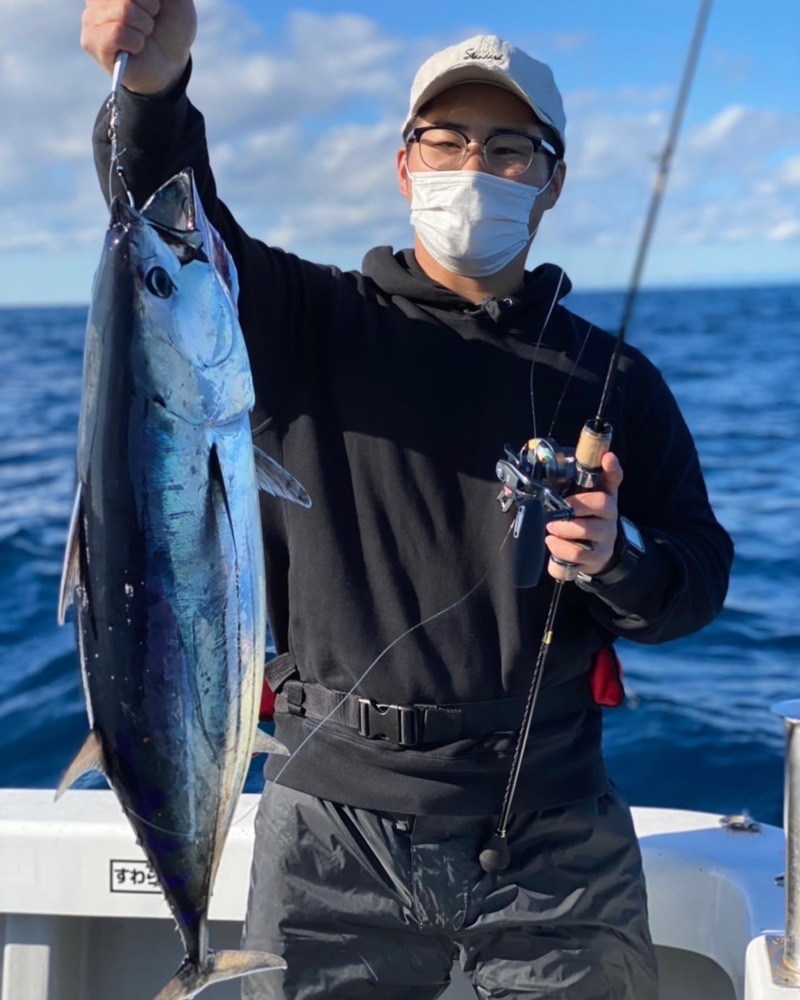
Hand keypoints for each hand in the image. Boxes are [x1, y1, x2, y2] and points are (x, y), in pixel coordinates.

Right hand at [81, 0, 196, 94]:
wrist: (171, 63)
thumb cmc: (170, 27)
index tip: (155, 5)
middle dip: (150, 7)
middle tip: (150, 22)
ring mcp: (91, 15)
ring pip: (125, 11)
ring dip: (144, 26)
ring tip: (143, 35)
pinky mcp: (91, 40)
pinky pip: (118, 33)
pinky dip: (136, 42)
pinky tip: (135, 48)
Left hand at [545, 451, 622, 576]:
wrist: (597, 553)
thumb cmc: (586, 520)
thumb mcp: (583, 501)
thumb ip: (577, 483)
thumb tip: (567, 465)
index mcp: (606, 497)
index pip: (614, 479)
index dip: (612, 468)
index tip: (607, 457)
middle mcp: (610, 515)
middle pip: (600, 503)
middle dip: (574, 505)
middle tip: (554, 511)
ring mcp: (606, 537)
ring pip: (586, 529)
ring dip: (563, 528)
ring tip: (551, 528)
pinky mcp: (597, 557)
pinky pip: (577, 552)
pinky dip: (560, 547)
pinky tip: (552, 542)